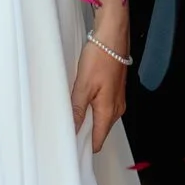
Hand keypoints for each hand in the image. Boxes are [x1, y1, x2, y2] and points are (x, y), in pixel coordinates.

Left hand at [70, 36, 128, 151]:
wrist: (112, 38)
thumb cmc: (100, 57)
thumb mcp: (83, 86)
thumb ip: (77, 110)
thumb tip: (72, 129)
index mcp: (108, 111)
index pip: (98, 141)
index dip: (83, 146)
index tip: (70, 145)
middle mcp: (116, 109)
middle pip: (99, 131)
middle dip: (83, 132)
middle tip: (66, 127)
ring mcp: (117, 100)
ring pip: (101, 119)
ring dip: (87, 118)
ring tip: (72, 110)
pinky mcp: (115, 91)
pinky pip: (103, 108)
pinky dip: (92, 108)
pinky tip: (82, 99)